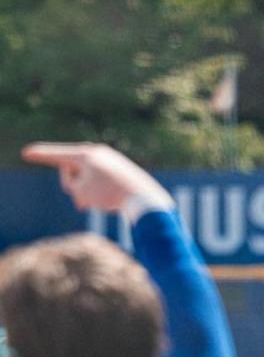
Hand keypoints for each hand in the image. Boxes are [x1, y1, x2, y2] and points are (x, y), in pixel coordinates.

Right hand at [22, 142, 171, 212]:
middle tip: (83, 203)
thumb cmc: (110, 195)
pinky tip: (107, 201)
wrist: (145, 198)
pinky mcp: (118, 170)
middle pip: (70, 169)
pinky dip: (97, 193)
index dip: (40, 155)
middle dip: (72, 186)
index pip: (57, 154)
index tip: (25, 152)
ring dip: (85, 192)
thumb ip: (71, 184)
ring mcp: (109, 160)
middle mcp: (97, 153)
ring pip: (85, 178)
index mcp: (86, 154)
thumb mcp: (81, 191)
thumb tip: (79, 182)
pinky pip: (98, 181)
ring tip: (98, 202)